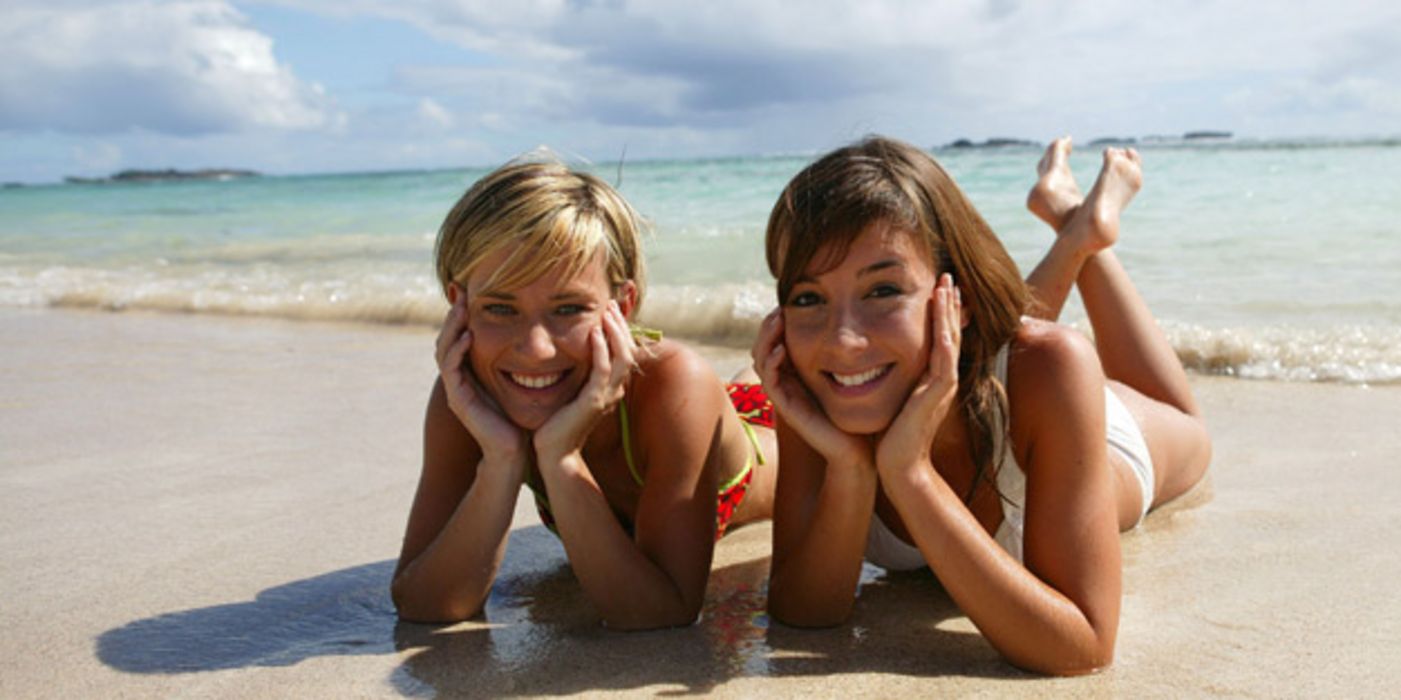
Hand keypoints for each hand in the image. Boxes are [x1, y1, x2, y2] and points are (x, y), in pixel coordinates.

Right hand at [435, 291, 525, 462]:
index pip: (460, 336)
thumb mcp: (520, 380)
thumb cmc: (521, 417)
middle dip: (455, 315)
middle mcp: (459, 378)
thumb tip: (537, 334)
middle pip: (447, 338)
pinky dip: (458, 350)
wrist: (514, 451)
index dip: (464, 316)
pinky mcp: (458, 399)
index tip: (475, 293)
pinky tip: (468, 335)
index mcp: (471, 372)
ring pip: (444, 350)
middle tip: (464, 293)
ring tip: (463, 308)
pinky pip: (451, 369)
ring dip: (453, 327)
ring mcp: (456, 388)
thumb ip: (519, 359)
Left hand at [532, 300, 634, 462]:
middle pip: (628, 350)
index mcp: (610, 387)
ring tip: (606, 311)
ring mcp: (606, 395)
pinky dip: (600, 348)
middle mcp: (613, 390)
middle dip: (620, 325)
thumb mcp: (571, 393)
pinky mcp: (594, 400)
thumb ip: (577, 376)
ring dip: (615, 331)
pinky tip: (593, 332)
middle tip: (609, 303)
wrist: (554, 452)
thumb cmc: (558, 424)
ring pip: (622, 356)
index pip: (623, 352)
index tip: (608, 310)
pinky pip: (602, 369)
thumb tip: (570, 355)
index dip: (619, 330)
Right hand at [752, 308, 871, 468]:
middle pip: (764, 346)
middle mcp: (787, 380)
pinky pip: (770, 381)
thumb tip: (858, 320)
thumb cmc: (860, 409)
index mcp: (799, 370)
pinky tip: (781, 350)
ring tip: (777, 320)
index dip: (779, 320)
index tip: (790, 301)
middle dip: (769, 325)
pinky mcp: (786, 408)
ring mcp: (784, 394)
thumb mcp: (854, 370)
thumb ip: (850, 348)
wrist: (856, 447)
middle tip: (780, 308)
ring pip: (761, 360)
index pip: (778, 338)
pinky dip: (771, 363)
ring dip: (766, 339)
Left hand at [875, 274, 961, 476]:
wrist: (900, 466)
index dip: (941, 314)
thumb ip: (895, 383)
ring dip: (948, 309)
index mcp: (933, 380)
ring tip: (946, 284)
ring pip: (950, 337)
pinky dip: (943, 330)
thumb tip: (877, 368)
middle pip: (951, 332)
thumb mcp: (895, 400)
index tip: (937, 290)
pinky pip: (944, 353)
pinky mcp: (938, 390)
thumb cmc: (892, 438)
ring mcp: (944, 384)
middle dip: (949, 304)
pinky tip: (941, 311)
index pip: (941, 339)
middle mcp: (943, 379)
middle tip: (947, 276)